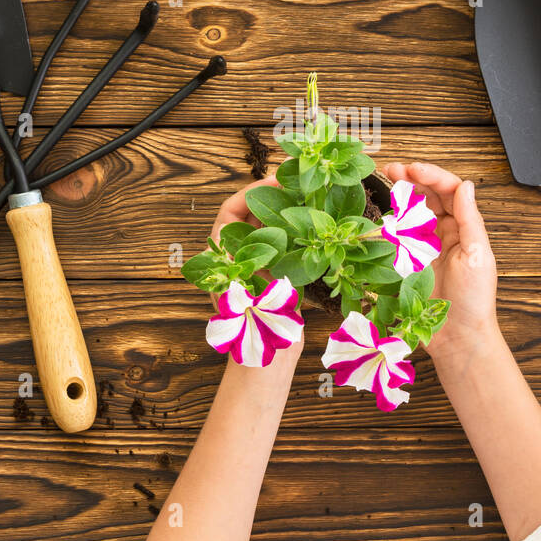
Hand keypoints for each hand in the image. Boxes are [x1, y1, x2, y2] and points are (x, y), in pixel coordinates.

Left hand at [208, 177, 303, 369]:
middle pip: (252, 217)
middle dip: (275, 197)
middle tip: (300, 183)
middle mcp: (236, 259)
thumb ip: (260, 256)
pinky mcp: (274, 280)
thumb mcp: (252, 285)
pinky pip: (286, 248)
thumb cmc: (252, 328)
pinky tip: (319, 227)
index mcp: (220, 257)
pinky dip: (300, 235)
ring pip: (271, 230)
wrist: (266, 362)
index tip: (277, 178)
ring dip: (289, 213)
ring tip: (312, 199)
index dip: (251, 191)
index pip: (230, 211)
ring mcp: (256, 269)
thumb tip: (276, 224)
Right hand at [381, 162, 498, 354]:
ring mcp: (427, 247)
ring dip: (401, 193)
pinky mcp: (410, 262)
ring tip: (387, 179)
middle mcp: (447, 233)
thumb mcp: (476, 255)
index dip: (432, 175)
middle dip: (412, 178)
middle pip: (429, 196)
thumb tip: (465, 184)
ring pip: (413, 211)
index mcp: (466, 228)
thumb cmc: (474, 300)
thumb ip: (470, 218)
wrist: (457, 337)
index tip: (413, 169)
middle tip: (392, 168)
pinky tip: (383, 211)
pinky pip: (399, 235)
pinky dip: (391, 219)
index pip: (450, 190)